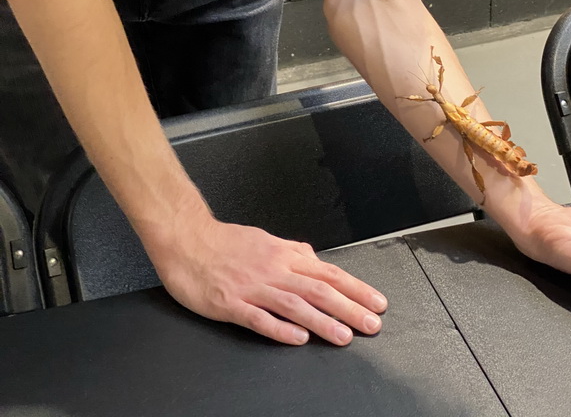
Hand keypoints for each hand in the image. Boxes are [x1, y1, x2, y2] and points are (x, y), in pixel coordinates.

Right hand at [150, 217, 387, 344]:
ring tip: (345, 336)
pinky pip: (260, 318)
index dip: (355, 288)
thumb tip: (313, 258)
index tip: (376, 301)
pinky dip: (281, 329)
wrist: (186, 238)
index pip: (328, 272)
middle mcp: (273, 269)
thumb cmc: (224, 241)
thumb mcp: (264, 239)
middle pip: (319, 289)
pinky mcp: (231, 303)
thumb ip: (291, 251)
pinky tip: (299, 339)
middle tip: (372, 324)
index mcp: (283, 255)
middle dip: (349, 308)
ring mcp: (253, 287)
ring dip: (323, 321)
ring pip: (295, 305)